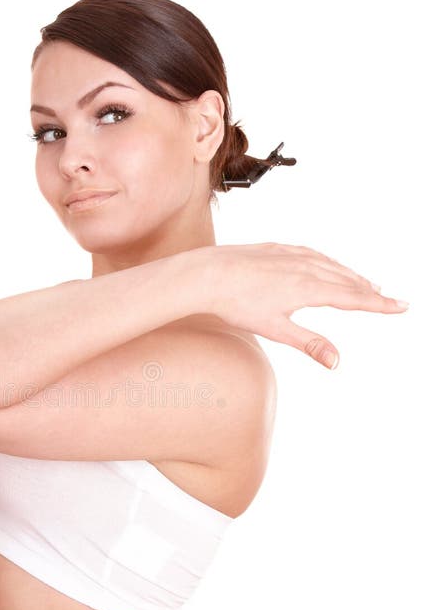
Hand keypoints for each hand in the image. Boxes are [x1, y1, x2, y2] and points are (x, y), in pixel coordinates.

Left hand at [202, 242, 407, 367]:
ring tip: (365, 283)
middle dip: (369, 290)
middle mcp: (305, 267)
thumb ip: (308, 343)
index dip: (379, 304)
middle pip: (346, 280)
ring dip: (350, 275)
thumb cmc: (238, 303)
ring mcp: (291, 254)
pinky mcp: (276, 248)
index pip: (353, 298)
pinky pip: (312, 253)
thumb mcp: (275, 329)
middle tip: (388, 298)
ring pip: (330, 265)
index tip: (401, 306)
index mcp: (309, 288)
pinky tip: (327, 263)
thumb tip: (336, 362)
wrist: (207, 274)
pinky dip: (328, 261)